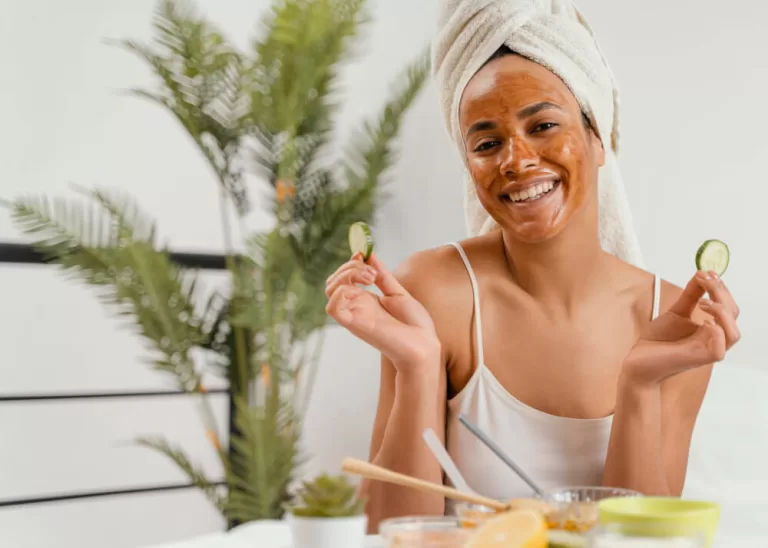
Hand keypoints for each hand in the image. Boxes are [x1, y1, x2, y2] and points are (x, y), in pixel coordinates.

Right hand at [325, 252, 440, 373]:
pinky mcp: (355, 324)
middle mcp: (356, 306)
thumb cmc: (415, 326)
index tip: (362, 254)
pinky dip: (340, 292)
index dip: (350, 263)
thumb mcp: (397, 292)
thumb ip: (382, 275)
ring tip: (371, 278)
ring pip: (331, 289)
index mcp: (365, 300)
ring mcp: (354, 314)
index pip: (343, 277)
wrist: (424, 345)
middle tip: (372, 272)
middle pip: (334, 281)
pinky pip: (333, 308)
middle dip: (350, 267)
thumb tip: (369, 255)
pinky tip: (362, 289)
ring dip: (347, 275)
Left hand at [622, 270, 740, 385]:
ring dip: (722, 312)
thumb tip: (702, 273)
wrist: (638, 362)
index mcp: (711, 329)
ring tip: (703, 302)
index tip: (708, 272)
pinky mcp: (698, 360)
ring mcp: (706, 350)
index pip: (729, 307)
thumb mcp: (676, 312)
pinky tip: (703, 321)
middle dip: (721, 293)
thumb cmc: (657, 341)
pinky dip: (716, 333)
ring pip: (733, 334)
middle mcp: (713, 339)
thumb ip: (690, 295)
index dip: (721, 288)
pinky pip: (719, 350)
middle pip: (733, 315)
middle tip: (704, 280)